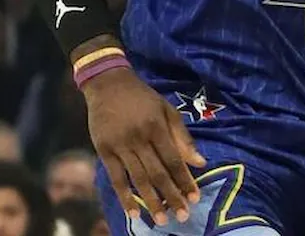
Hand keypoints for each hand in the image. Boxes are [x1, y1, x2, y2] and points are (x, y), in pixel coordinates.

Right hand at [83, 68, 206, 224]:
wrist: (108, 85)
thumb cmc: (143, 98)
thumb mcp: (167, 110)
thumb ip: (182, 137)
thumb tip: (200, 162)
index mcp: (157, 127)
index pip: (174, 159)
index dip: (185, 180)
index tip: (194, 198)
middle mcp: (138, 138)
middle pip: (157, 173)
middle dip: (171, 196)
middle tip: (182, 216)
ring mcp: (119, 146)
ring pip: (138, 179)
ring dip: (150, 201)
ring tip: (162, 219)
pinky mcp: (103, 151)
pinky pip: (115, 178)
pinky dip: (124, 196)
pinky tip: (133, 212)